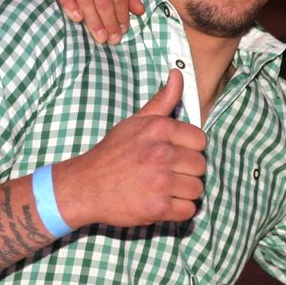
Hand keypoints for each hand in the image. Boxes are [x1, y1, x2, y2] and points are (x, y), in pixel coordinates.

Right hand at [54, 69, 206, 227]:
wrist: (85, 186)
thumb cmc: (113, 153)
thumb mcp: (136, 121)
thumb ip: (162, 100)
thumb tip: (177, 73)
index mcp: (160, 129)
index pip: (200, 140)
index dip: (189, 149)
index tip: (174, 154)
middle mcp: (162, 153)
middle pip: (200, 166)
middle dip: (187, 171)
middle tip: (167, 173)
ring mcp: (160, 181)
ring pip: (197, 189)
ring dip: (184, 192)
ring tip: (164, 188)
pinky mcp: (158, 207)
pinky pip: (188, 210)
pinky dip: (178, 211)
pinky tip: (162, 203)